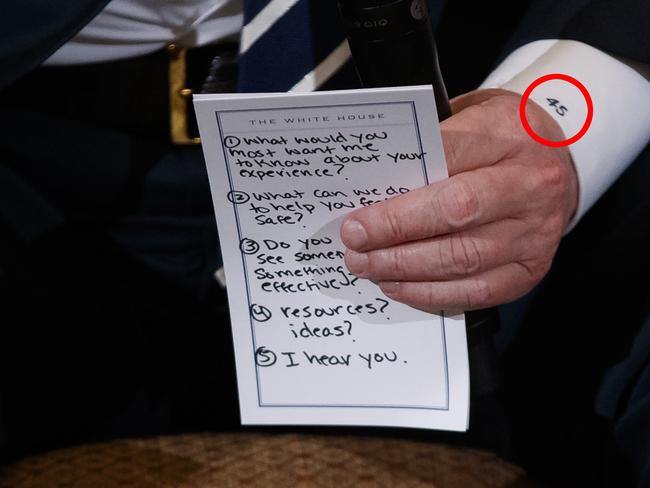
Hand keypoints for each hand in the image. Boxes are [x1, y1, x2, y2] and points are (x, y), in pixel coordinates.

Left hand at [340, 89, 577, 310]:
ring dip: (407, 268)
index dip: (400, 194)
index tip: (358, 217)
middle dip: (396, 233)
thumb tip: (372, 190)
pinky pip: (478, 291)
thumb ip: (428, 149)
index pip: (446, 161)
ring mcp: (535, 231)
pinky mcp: (531, 268)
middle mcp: (529, 185)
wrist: (558, 161)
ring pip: (464, 258)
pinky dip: (432, 294)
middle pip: (456, 213)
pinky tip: (400, 287)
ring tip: (369, 267)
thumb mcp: (469, 118)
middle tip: (355, 245)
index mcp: (508, 135)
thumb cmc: (501, 139)